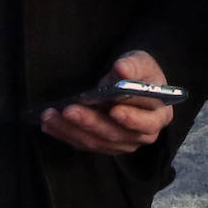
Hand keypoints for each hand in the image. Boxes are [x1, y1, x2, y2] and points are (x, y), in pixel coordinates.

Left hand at [39, 50, 175, 155]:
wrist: (133, 83)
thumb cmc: (140, 73)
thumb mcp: (141, 63)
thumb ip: (133, 65)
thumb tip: (122, 69)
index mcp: (159, 116)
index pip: (147, 123)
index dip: (132, 119)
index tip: (114, 110)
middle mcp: (142, 136)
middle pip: (115, 135)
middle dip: (90, 122)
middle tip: (69, 110)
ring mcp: (122, 143)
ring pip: (96, 142)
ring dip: (71, 130)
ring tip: (50, 116)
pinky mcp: (103, 144)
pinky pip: (83, 143)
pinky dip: (65, 134)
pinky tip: (49, 124)